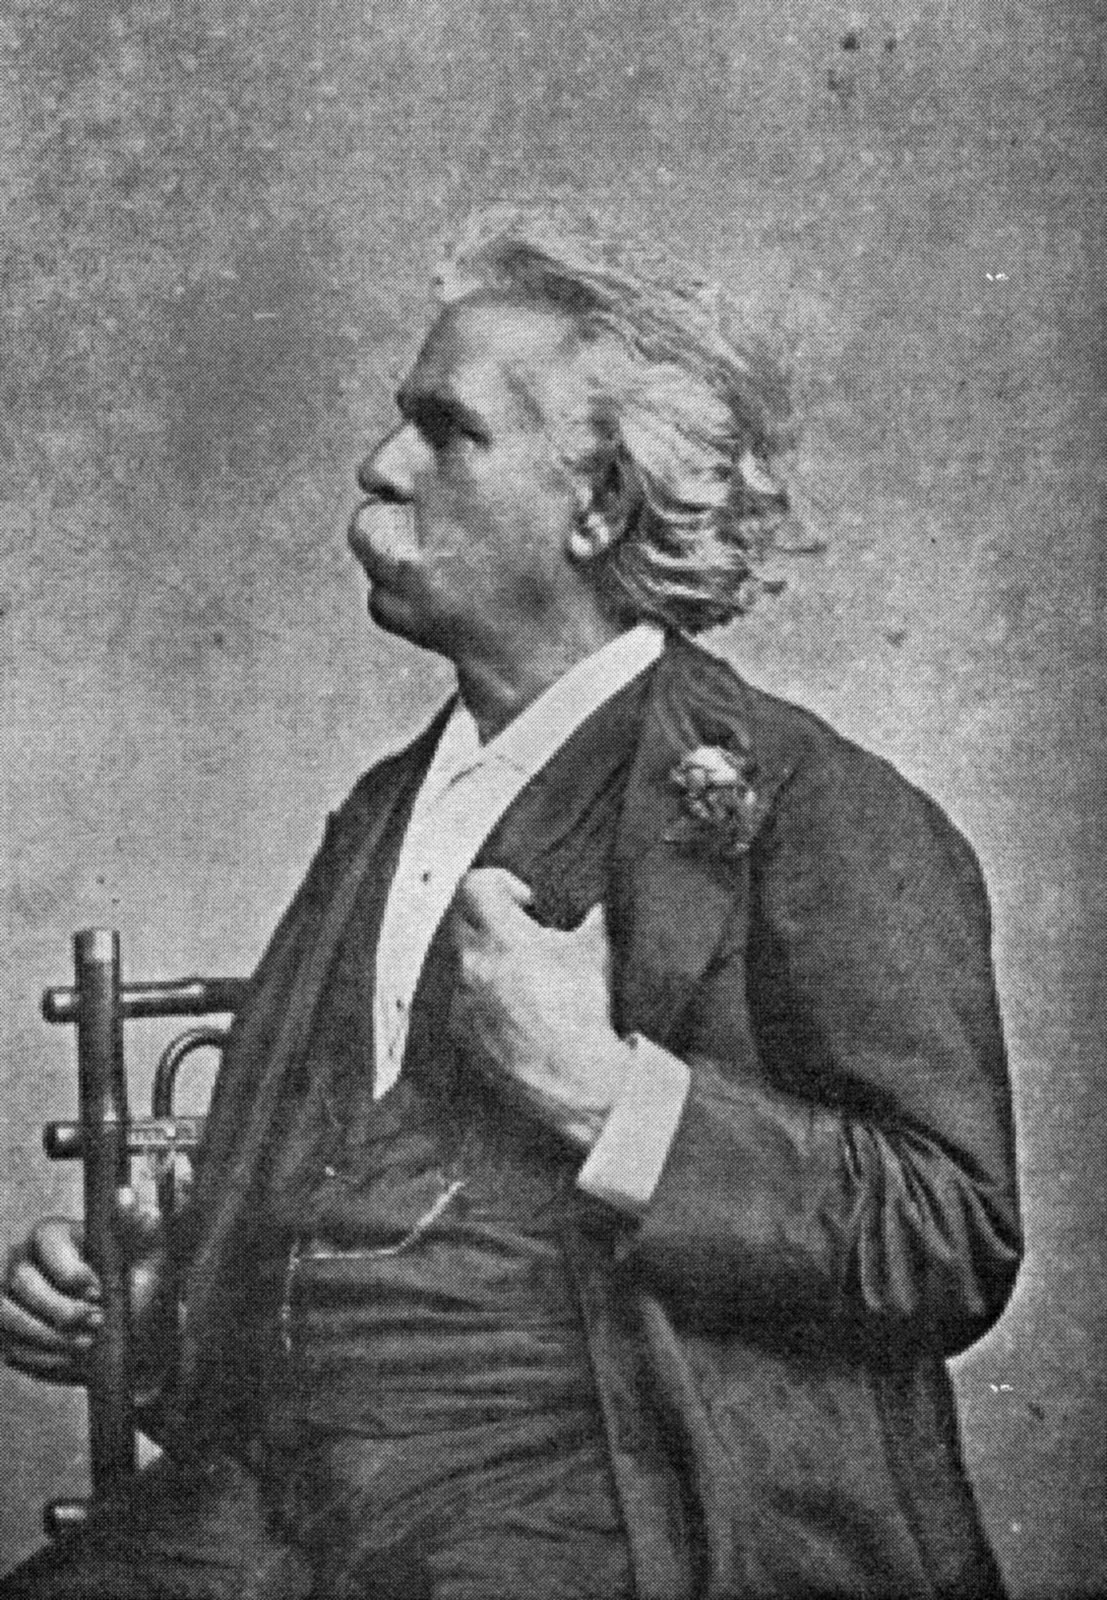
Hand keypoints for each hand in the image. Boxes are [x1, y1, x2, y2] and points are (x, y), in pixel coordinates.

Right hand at [0, 1203, 163, 1385]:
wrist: (124, 1336)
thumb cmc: (132, 1288)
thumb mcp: (147, 1260)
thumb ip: (142, 1229)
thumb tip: (127, 1195)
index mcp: (54, 1234)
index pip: (46, 1241)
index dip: (70, 1270)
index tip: (98, 1292)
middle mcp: (22, 1260)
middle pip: (20, 1280)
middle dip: (59, 1307)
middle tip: (96, 1322)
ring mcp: (7, 1298)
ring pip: (7, 1314)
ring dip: (49, 1335)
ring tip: (87, 1344)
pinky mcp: (4, 1332)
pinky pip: (9, 1346)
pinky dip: (42, 1356)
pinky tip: (71, 1358)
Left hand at [449, 867, 633, 1149]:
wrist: (577, 1079)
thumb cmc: (588, 1012)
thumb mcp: (599, 951)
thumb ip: (598, 913)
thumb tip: (602, 898)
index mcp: (504, 938)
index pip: (475, 886)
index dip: (500, 883)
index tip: (525, 903)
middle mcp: (473, 965)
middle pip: (462, 918)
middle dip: (490, 918)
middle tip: (522, 934)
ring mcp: (462, 1000)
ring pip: (461, 959)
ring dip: (486, 957)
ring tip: (521, 975)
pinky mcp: (460, 1030)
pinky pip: (461, 998)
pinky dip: (481, 994)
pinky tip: (514, 1009)